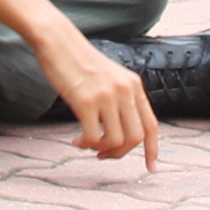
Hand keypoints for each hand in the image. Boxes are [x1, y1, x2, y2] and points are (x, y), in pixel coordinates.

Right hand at [35, 36, 160, 167]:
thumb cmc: (79, 60)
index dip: (152, 149)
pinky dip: (86, 145)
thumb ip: (121, 97)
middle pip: (135, 138)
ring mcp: (106, 96)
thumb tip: (122, 129)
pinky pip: (93, 137)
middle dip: (119, 153)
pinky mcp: (86, 101)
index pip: (151, 125)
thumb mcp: (110, 76)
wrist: (57, 41)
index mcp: (134, 85)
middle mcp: (125, 91)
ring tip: (87, 145)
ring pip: (116, 141)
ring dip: (102, 150)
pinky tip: (76, 140)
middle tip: (102, 155)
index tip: (151, 168)